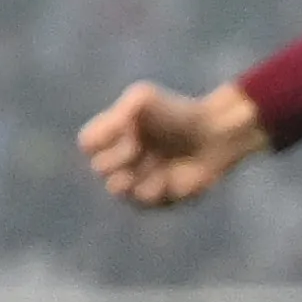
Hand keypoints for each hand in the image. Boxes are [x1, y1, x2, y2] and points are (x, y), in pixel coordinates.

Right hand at [76, 79, 266, 209]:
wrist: (213, 135)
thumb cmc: (177, 113)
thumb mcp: (143, 99)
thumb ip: (114, 115)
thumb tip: (92, 145)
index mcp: (113, 134)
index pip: (87, 143)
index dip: (103, 139)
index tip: (126, 128)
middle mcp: (120, 159)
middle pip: (99, 168)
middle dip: (120, 157)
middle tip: (141, 147)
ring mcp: (136, 181)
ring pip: (117, 188)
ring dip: (136, 175)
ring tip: (158, 165)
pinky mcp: (154, 200)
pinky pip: (141, 203)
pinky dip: (155, 189)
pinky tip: (170, 179)